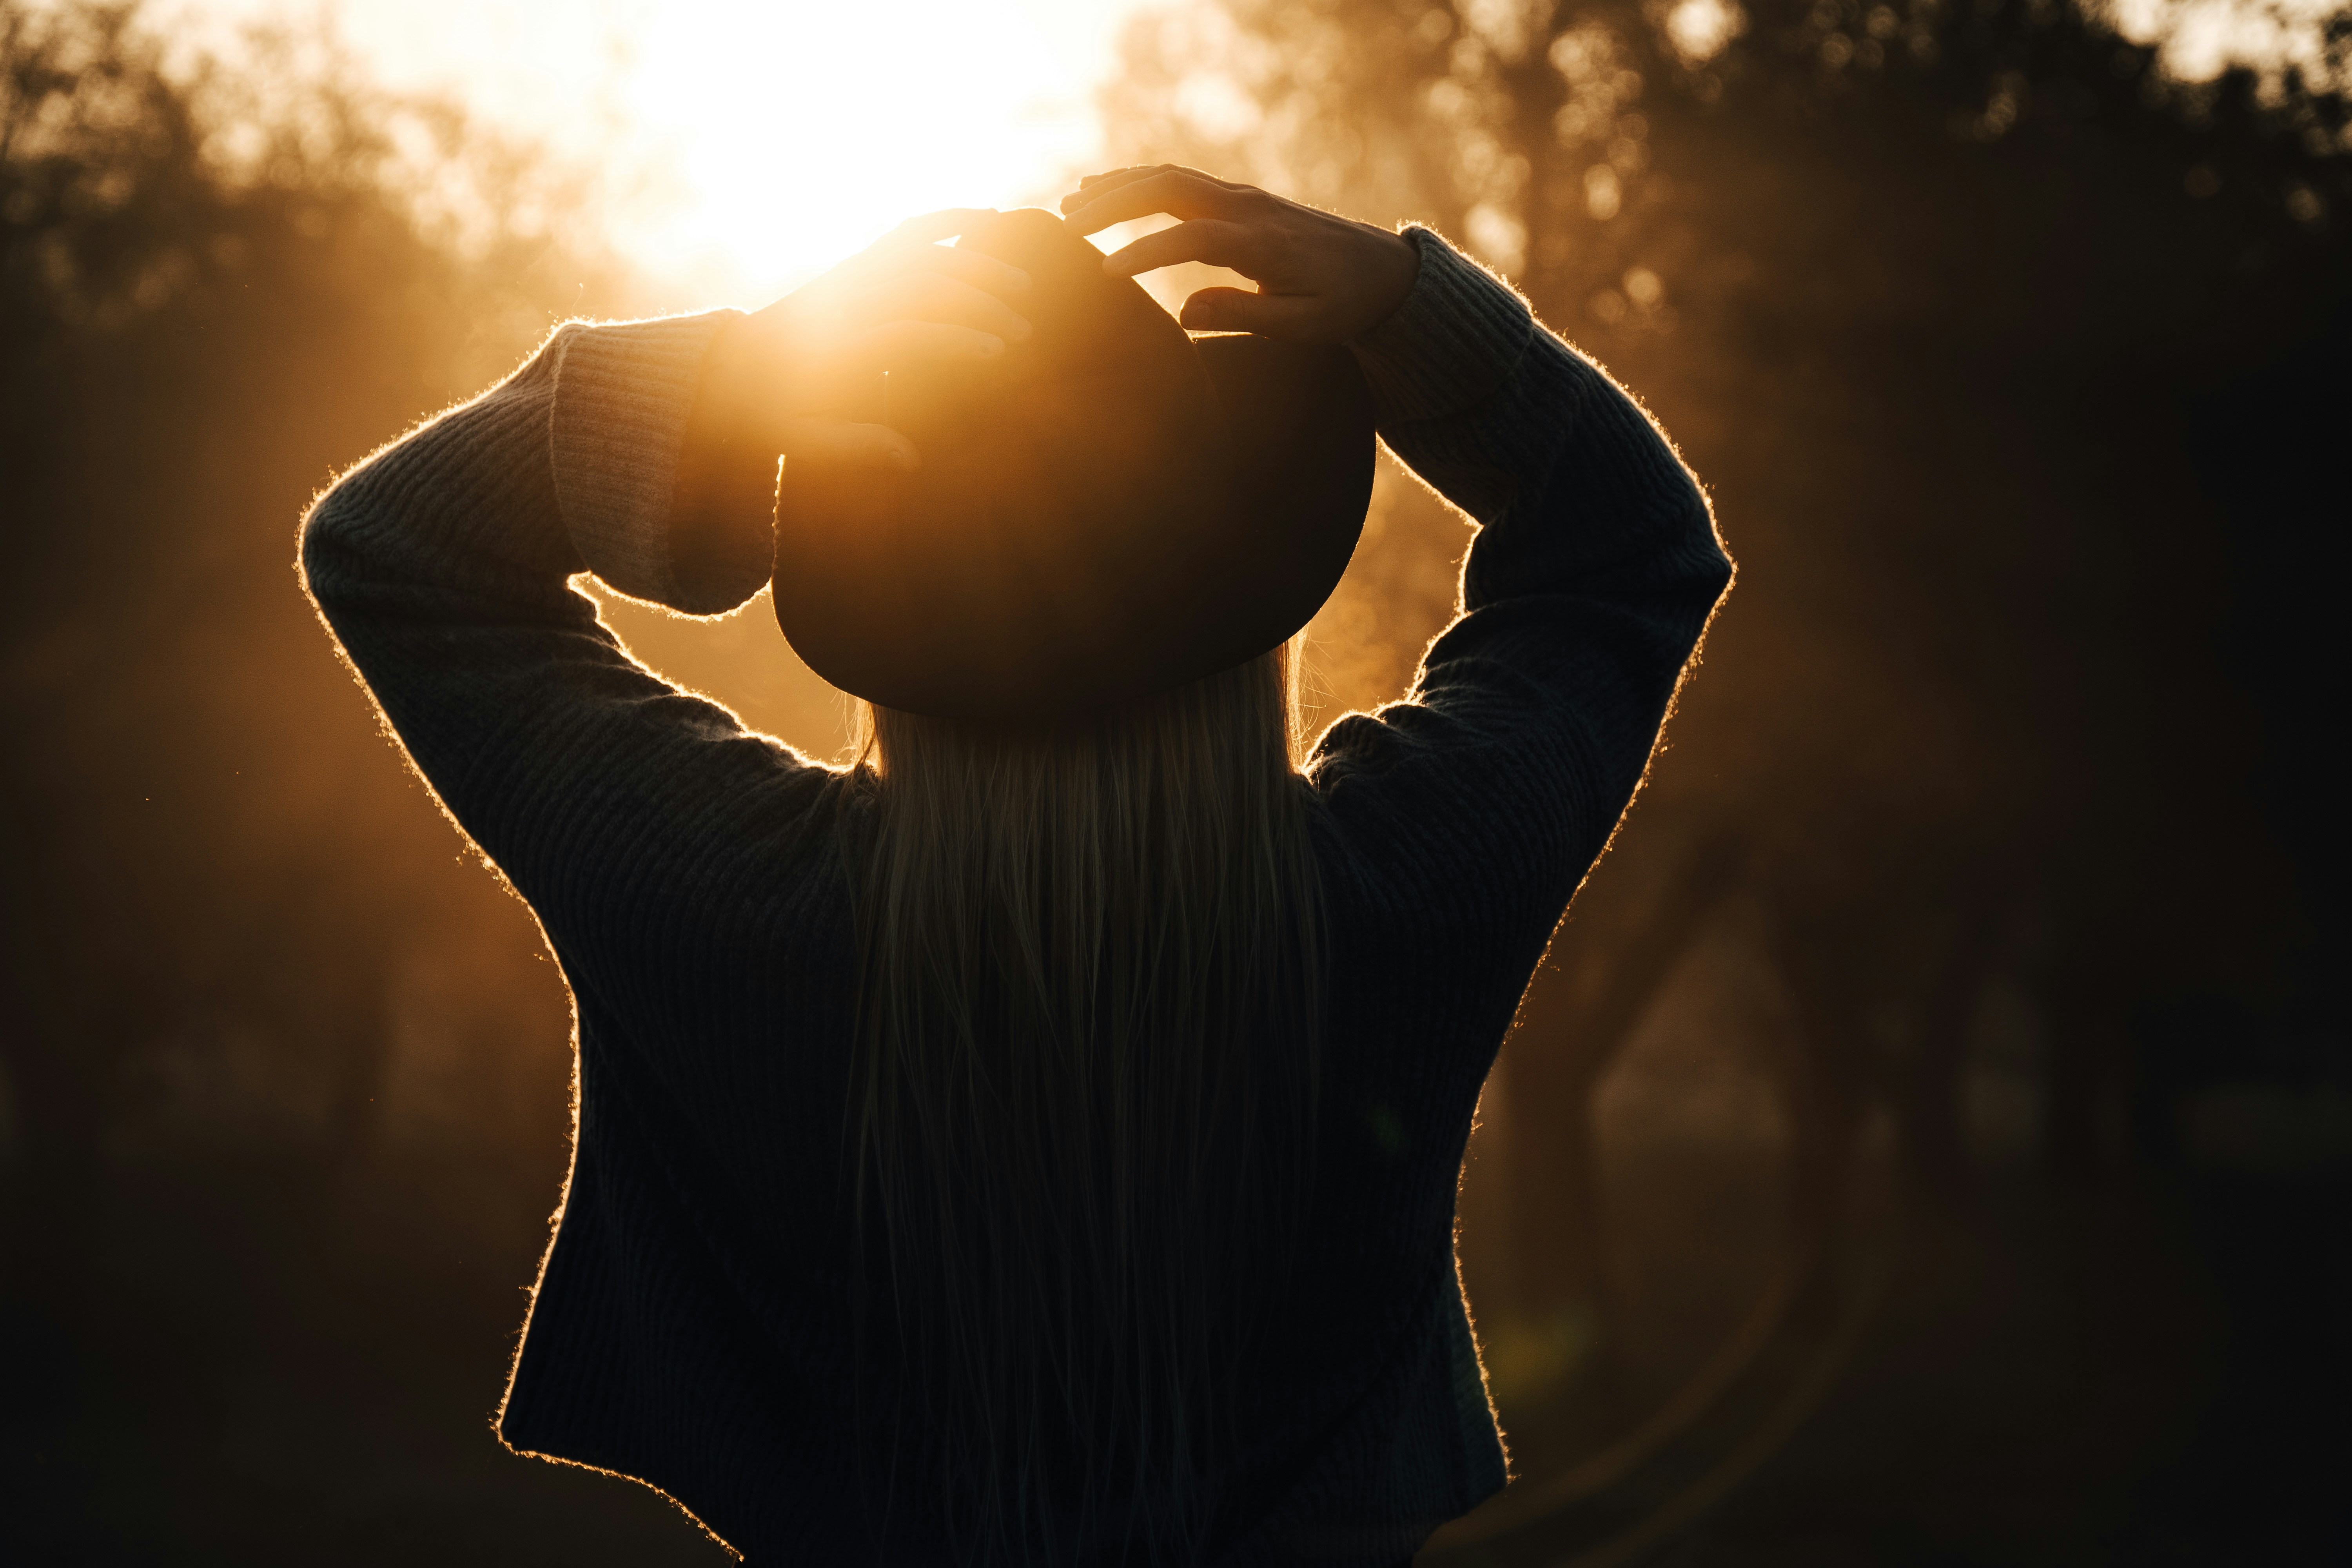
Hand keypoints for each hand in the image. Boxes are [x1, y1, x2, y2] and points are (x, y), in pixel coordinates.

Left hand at [699, 209, 1033, 471]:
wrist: (728, 367)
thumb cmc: (770, 412)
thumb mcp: (802, 440)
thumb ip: (857, 446)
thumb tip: (911, 460)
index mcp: (836, 348)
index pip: (906, 332)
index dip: (955, 339)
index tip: (998, 353)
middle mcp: (847, 301)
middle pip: (924, 286)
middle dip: (980, 303)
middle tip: (1022, 329)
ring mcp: (853, 274)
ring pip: (923, 254)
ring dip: (976, 263)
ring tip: (1022, 285)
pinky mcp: (858, 261)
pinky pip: (907, 231)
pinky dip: (949, 218)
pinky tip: (989, 218)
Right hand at [1058, 167, 1418, 345]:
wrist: (1382, 269)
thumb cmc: (1344, 304)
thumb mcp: (1305, 324)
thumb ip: (1245, 316)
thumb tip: (1183, 313)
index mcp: (1263, 244)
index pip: (1191, 238)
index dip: (1146, 252)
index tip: (1105, 274)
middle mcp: (1247, 208)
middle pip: (1168, 188)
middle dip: (1112, 203)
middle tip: (1064, 227)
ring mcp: (1241, 196)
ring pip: (1168, 176)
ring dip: (1116, 187)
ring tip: (1068, 208)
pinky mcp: (1237, 197)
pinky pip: (1179, 179)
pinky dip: (1136, 181)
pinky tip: (1102, 190)